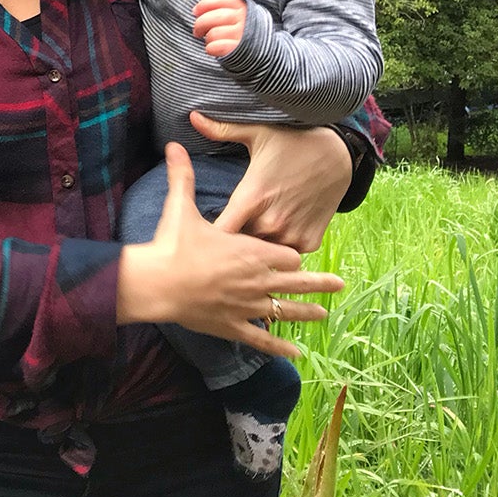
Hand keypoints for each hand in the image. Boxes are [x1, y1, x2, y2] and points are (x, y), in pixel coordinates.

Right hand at [119, 144, 342, 357]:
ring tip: (324, 314)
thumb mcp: (180, 208)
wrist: (157, 284)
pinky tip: (296, 352)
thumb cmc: (172, 246)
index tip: (291, 255)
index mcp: (251, 251)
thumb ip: (182, 177)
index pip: (286, 254)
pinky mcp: (233, 326)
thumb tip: (174, 144)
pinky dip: (279, 346)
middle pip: (297, 282)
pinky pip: (262, 338)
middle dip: (319, 283)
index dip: (289, 254)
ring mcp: (247, 305)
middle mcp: (257, 279)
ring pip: (285, 311)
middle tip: (340, 285)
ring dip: (306, 312)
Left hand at [192, 0, 246, 56]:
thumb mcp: (243, 16)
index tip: (195, 12)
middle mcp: (245, 19)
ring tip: (211, 42)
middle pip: (213, 17)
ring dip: (208, 39)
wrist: (268, 55)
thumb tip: (197, 11)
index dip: (204, 5)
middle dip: (200, 24)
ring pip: (213, 33)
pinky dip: (210, 49)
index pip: (222, 0)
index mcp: (245, 7)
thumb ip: (226, 10)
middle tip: (197, 32)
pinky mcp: (239, 50)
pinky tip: (213, 50)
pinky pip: (215, 47)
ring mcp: (243, 34)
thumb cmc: (247, 33)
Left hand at [196, 111, 350, 251]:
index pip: (222, 230)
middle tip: (232, 224)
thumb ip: (221, 129)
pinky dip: (281, 244)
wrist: (339, 154)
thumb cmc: (292, 141)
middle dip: (233, 236)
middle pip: (240, 242)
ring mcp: (293, 233)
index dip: (210, 235)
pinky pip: (286, 252)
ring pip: (263, 249)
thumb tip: (192, 115)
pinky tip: (279, 227)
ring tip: (256, 224)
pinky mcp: (310, 240)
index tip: (203, 231)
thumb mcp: (257, 132)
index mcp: (252, 196)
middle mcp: (272, 220)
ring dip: (258, 241)